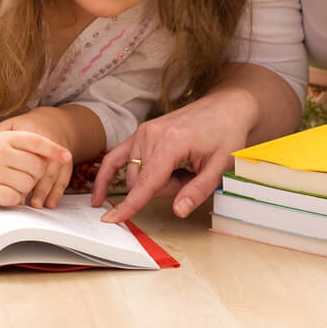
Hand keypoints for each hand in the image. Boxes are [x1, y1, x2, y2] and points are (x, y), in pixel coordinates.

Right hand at [0, 127, 72, 207]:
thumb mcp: (10, 145)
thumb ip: (32, 147)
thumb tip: (61, 156)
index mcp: (7, 137)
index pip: (36, 141)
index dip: (53, 149)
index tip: (67, 156)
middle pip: (36, 167)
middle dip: (36, 176)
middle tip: (23, 176)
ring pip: (27, 184)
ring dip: (25, 189)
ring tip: (13, 185)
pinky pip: (14, 198)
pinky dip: (16, 199)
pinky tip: (8, 195)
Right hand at [93, 91, 255, 223]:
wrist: (225, 108)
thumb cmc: (226, 134)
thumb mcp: (221, 166)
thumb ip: (198, 191)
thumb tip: (178, 211)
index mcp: (171, 142)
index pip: (146, 182)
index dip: (130, 205)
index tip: (112, 219)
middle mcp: (151, 135)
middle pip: (143, 182)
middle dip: (164, 190)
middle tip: (190, 178)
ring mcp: (143, 132)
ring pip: (135, 176)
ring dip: (155, 182)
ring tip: (181, 170)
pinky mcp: (141, 132)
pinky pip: (116, 157)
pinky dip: (108, 174)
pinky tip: (100, 192)